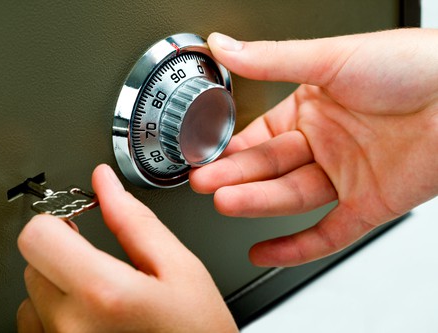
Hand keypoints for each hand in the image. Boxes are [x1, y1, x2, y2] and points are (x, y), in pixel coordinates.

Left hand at [17, 164, 237, 332]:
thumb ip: (134, 221)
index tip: (75, 224)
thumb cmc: (197, 332)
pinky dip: (56, 315)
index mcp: (103, 293)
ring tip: (101, 300)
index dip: (57, 221)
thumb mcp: (180, 268)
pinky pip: (35, 324)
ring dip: (58, 286)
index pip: (37, 236)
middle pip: (32, 261)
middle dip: (62, 252)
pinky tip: (90, 319)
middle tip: (97, 262)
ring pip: (31, 294)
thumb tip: (105, 184)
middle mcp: (71, 326)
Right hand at [190, 29, 437, 266]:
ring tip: (226, 202)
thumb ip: (272, 60)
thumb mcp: (331, 57)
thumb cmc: (412, 65)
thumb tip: (223, 45)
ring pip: (291, 197)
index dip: (230, 147)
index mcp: (312, 110)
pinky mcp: (370, 205)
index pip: (259, 135)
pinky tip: (264, 252)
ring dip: (256, 203)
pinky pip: (327, 233)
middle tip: (205, 181)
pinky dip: (294, 247)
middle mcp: (325, 144)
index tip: (203, 156)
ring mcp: (345, 177)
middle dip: (235, 176)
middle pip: (270, 167)